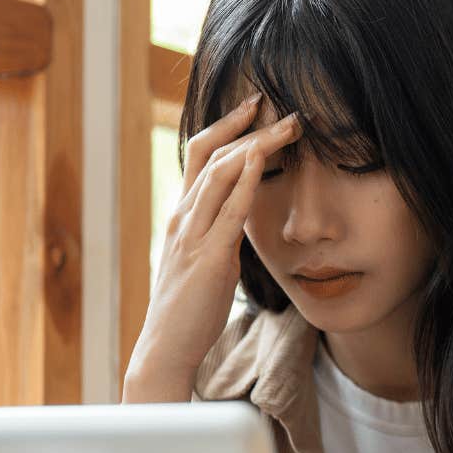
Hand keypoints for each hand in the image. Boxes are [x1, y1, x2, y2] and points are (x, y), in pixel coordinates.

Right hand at [123, 95, 299, 401]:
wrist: (165, 347)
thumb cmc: (188, 308)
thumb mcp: (202, 259)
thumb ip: (217, 233)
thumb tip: (240, 216)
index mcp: (181, 215)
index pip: (200, 156)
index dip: (226, 126)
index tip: (253, 105)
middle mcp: (183, 217)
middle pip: (211, 154)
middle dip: (246, 126)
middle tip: (279, 105)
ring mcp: (193, 235)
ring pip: (220, 173)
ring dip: (257, 144)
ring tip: (287, 125)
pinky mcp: (209, 257)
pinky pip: (228, 211)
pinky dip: (246, 180)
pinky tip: (264, 159)